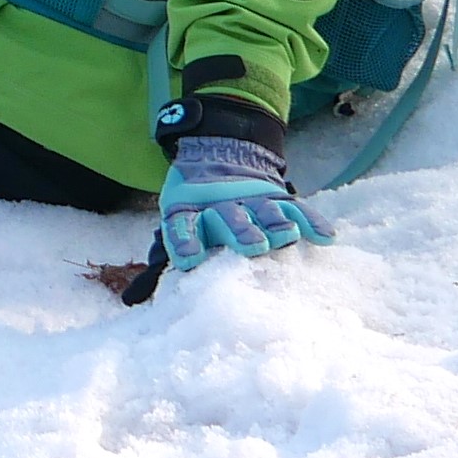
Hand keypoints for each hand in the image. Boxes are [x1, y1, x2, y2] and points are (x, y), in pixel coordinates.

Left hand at [155, 132, 330, 273]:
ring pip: (264, 210)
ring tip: (286, 237)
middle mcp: (221, 206)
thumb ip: (161, 261)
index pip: (182, 227)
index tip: (186, 261)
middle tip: (252, 246)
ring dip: (275, 223)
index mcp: (188, 213)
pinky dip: (311, 221)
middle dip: (240, 232)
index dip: (183, 243)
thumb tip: (131, 301)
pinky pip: (297, 208)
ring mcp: (251, 200)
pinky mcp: (277, 197)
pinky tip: (325, 237)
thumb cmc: (196, 211)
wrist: (219, 156)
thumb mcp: (175, 225)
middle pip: (229, 219)